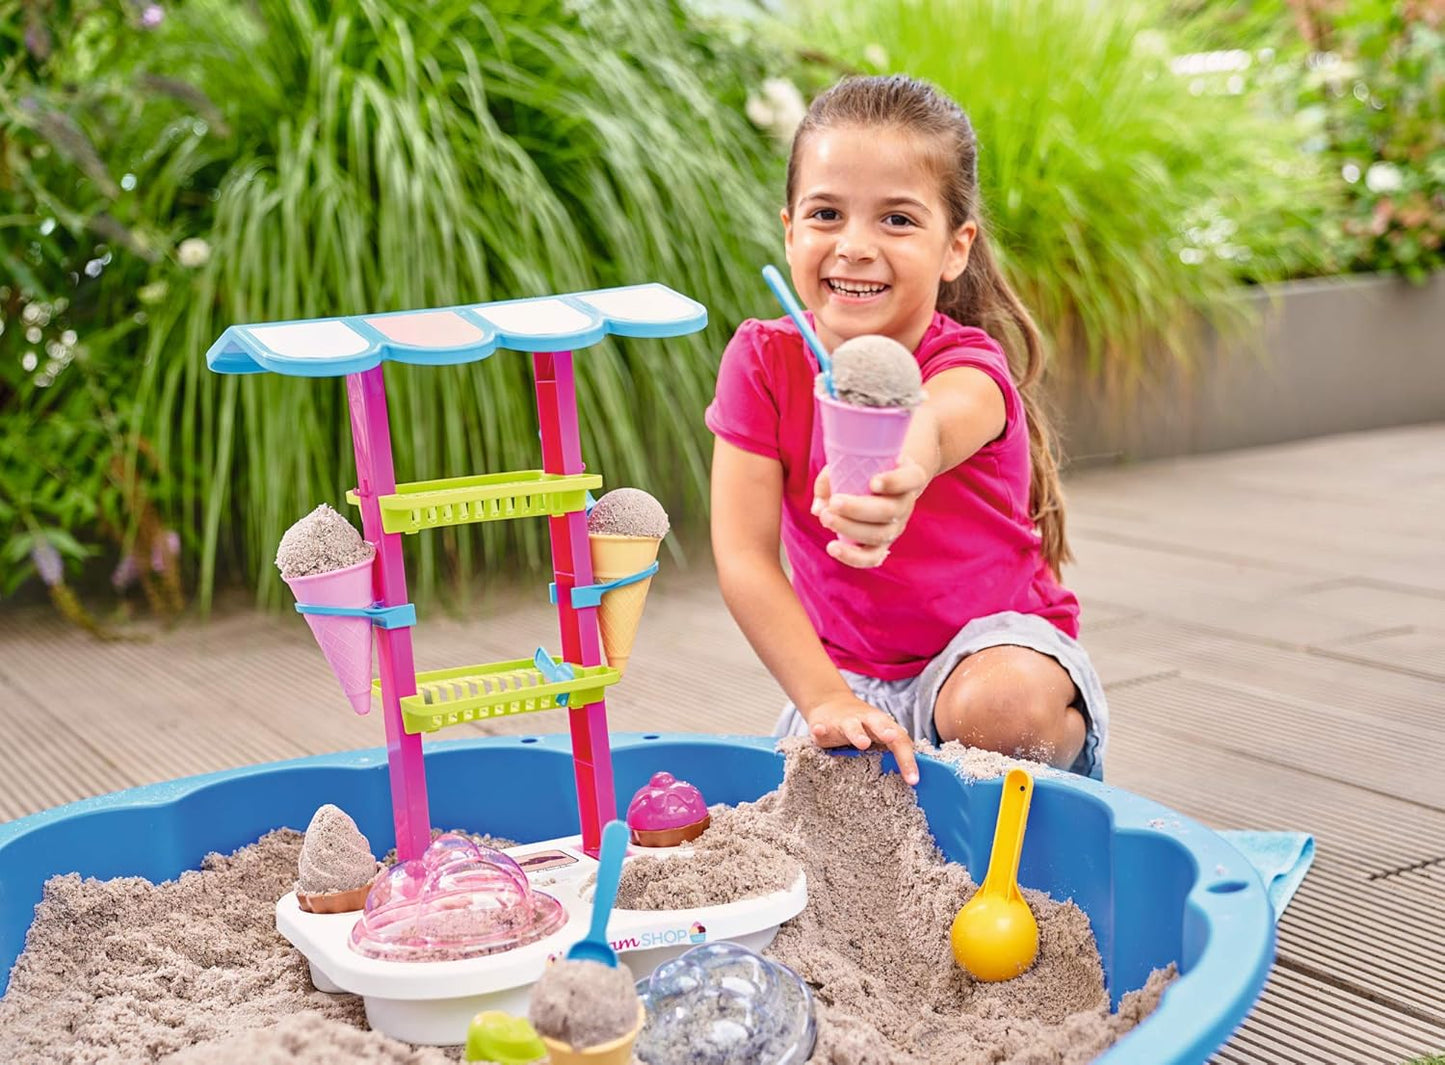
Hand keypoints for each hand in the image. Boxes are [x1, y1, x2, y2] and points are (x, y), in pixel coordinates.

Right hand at [805, 693, 919, 784]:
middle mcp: (866, 720)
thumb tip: (914, 779)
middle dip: (886, 731)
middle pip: (879, 723)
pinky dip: (820, 729)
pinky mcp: (824, 724)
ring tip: (862, 743)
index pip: (900, 741)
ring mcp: (844, 721)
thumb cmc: (862, 726)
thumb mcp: (879, 735)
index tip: (912, 780)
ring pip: (852, 726)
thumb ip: (893, 751)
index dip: (907, 759)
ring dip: (857, 733)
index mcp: (883, 725)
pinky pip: (821, 727)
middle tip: (892, 739)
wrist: (830, 703)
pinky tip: (819, 731)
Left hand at [811, 459, 929, 568]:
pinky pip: (872, 557)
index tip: (873, 482)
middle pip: (889, 511)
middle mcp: (906, 503)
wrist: (883, 484)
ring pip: (879, 535)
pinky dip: (852, 556)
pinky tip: (832, 547)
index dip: (894, 482)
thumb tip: (818, 508)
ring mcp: (897, 526)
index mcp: (910, 477)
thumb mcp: (856, 461)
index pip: (911, 478)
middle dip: (859, 509)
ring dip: (849, 528)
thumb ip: (833, 477)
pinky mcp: (884, 544)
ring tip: (825, 517)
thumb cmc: (866, 468)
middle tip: (834, 502)